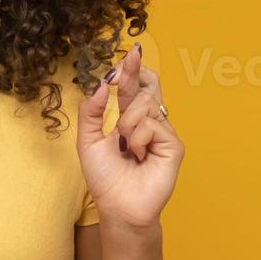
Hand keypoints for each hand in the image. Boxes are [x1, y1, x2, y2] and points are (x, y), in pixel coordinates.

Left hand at [77, 44, 183, 228]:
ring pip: (145, 104)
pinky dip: (138, 138)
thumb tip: (101, 83)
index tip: (128, 53)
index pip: (132, 87)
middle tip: (129, 59)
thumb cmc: (104, 178)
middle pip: (146, 85)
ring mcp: (163, 132)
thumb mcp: (87, 140)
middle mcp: (148, 122)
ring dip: (127, 123)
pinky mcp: (173, 144)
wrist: (118, 206)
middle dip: (133, 72)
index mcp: (128, 119)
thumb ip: (91, 110)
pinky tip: (138, 155)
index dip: (129, 70)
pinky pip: (153, 124)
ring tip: (125, 147)